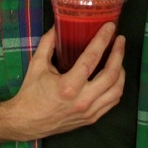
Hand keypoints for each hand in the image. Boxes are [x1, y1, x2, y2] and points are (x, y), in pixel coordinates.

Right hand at [3, 22, 125, 140]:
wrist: (26, 122)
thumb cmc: (31, 93)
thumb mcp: (37, 64)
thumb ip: (48, 43)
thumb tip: (59, 25)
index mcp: (68, 86)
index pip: (91, 59)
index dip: (103, 40)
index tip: (110, 27)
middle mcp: (82, 100)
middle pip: (111, 75)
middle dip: (119, 54)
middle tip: (120, 39)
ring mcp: (89, 112)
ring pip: (116, 90)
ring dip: (121, 71)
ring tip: (119, 57)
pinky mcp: (91, 118)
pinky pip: (112, 102)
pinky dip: (117, 87)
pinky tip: (115, 76)